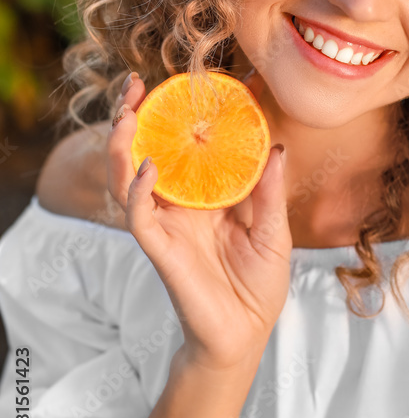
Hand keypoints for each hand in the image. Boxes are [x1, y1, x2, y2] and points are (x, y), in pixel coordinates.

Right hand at [107, 71, 291, 373]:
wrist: (246, 335)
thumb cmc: (259, 286)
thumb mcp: (275, 232)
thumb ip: (269, 191)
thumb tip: (276, 145)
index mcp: (205, 197)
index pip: (184, 147)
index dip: (178, 116)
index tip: (186, 83)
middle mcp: (179, 205)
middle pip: (146, 152)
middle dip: (134, 118)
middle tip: (135, 84)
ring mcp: (165, 225)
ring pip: (128, 177)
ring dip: (122, 144)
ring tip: (125, 114)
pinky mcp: (159, 249)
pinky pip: (138, 215)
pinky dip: (137, 189)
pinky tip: (147, 166)